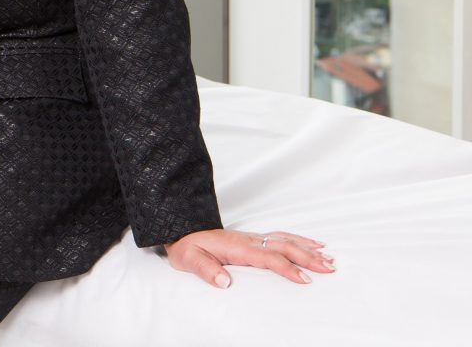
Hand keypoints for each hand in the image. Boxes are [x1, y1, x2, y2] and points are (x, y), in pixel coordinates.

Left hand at [165, 228, 334, 287]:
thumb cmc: (187, 247)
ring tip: (329, 259)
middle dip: (307, 258)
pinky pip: (281, 237)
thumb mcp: (189, 259)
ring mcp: (253, 238)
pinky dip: (300, 240)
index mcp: (236, 247)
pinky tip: (314, 244)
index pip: (267, 257)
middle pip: (283, 247)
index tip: (305, 279)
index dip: (286, 268)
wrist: (182, 230)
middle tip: (329, 269)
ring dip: (308, 250)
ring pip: (286, 241)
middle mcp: (249, 240)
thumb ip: (205, 270)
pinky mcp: (255, 239)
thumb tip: (224, 282)